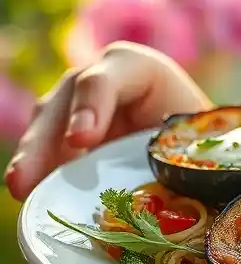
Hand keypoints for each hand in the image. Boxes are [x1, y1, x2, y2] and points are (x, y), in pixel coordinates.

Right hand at [4, 42, 211, 200]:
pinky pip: (43, 150)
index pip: (104, 80)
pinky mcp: (62, 133)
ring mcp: (74, 104)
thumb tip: (182, 184)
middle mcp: (97, 78)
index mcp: (135, 66)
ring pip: (44, 127)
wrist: (190, 137)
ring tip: (22, 190)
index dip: (90, 108)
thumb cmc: (195, 129)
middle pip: (62, 104)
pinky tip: (30, 197)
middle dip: (43, 141)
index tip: (81, 141)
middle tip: (28, 177)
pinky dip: (36, 173)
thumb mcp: (193, 130)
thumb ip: (181, 145)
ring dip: (31, 159)